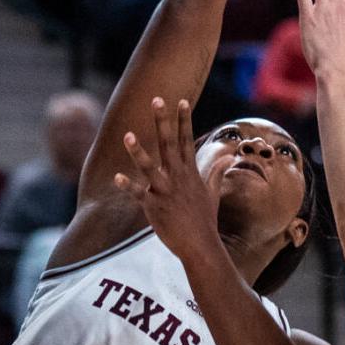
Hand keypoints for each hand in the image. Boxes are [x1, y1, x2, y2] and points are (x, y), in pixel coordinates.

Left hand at [115, 98, 234, 255]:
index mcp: (190, 172)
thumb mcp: (212, 192)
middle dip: (162, 121)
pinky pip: (138, 194)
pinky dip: (128, 186)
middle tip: (156, 100)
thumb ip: (217, 172)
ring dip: (138, 150)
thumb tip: (227, 158)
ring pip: (149, 166)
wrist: (200, 245)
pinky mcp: (154, 205)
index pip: (186, 139)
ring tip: (128, 135)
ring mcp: (165, 190)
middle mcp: (177, 176)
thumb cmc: (205, 219)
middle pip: (168, 143)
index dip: (183, 119)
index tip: (180, 100)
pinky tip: (117, 177)